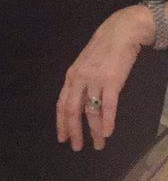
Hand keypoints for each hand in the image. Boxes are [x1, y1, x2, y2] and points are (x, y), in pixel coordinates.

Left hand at [56, 6, 147, 150]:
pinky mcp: (111, 81)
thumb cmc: (103, 50)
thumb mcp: (85, 66)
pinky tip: (108, 132)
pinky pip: (107, 105)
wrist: (119, 33)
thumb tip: (79, 102)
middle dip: (73, 131)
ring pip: (91, 111)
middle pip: (72, 110)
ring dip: (94, 131)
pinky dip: (107, 121)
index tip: (62, 137)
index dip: (61, 122)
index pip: (61, 103)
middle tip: (76, 147)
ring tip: (97, 145)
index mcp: (71, 76)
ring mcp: (94, 80)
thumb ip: (81, 82)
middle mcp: (79, 79)